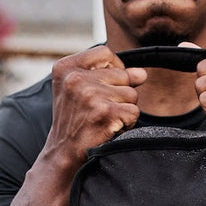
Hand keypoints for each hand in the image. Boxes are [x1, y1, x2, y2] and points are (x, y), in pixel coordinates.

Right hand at [46, 46, 148, 166]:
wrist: (63, 153)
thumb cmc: (75, 119)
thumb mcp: (82, 89)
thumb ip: (112, 75)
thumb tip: (142, 73)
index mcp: (65, 67)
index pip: (105, 53)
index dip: (113, 68)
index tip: (103, 85)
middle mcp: (75, 78)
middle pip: (122, 74)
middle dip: (119, 93)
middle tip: (98, 109)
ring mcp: (90, 95)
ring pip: (131, 94)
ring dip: (123, 109)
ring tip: (103, 118)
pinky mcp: (105, 113)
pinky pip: (134, 112)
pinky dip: (127, 122)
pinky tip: (109, 128)